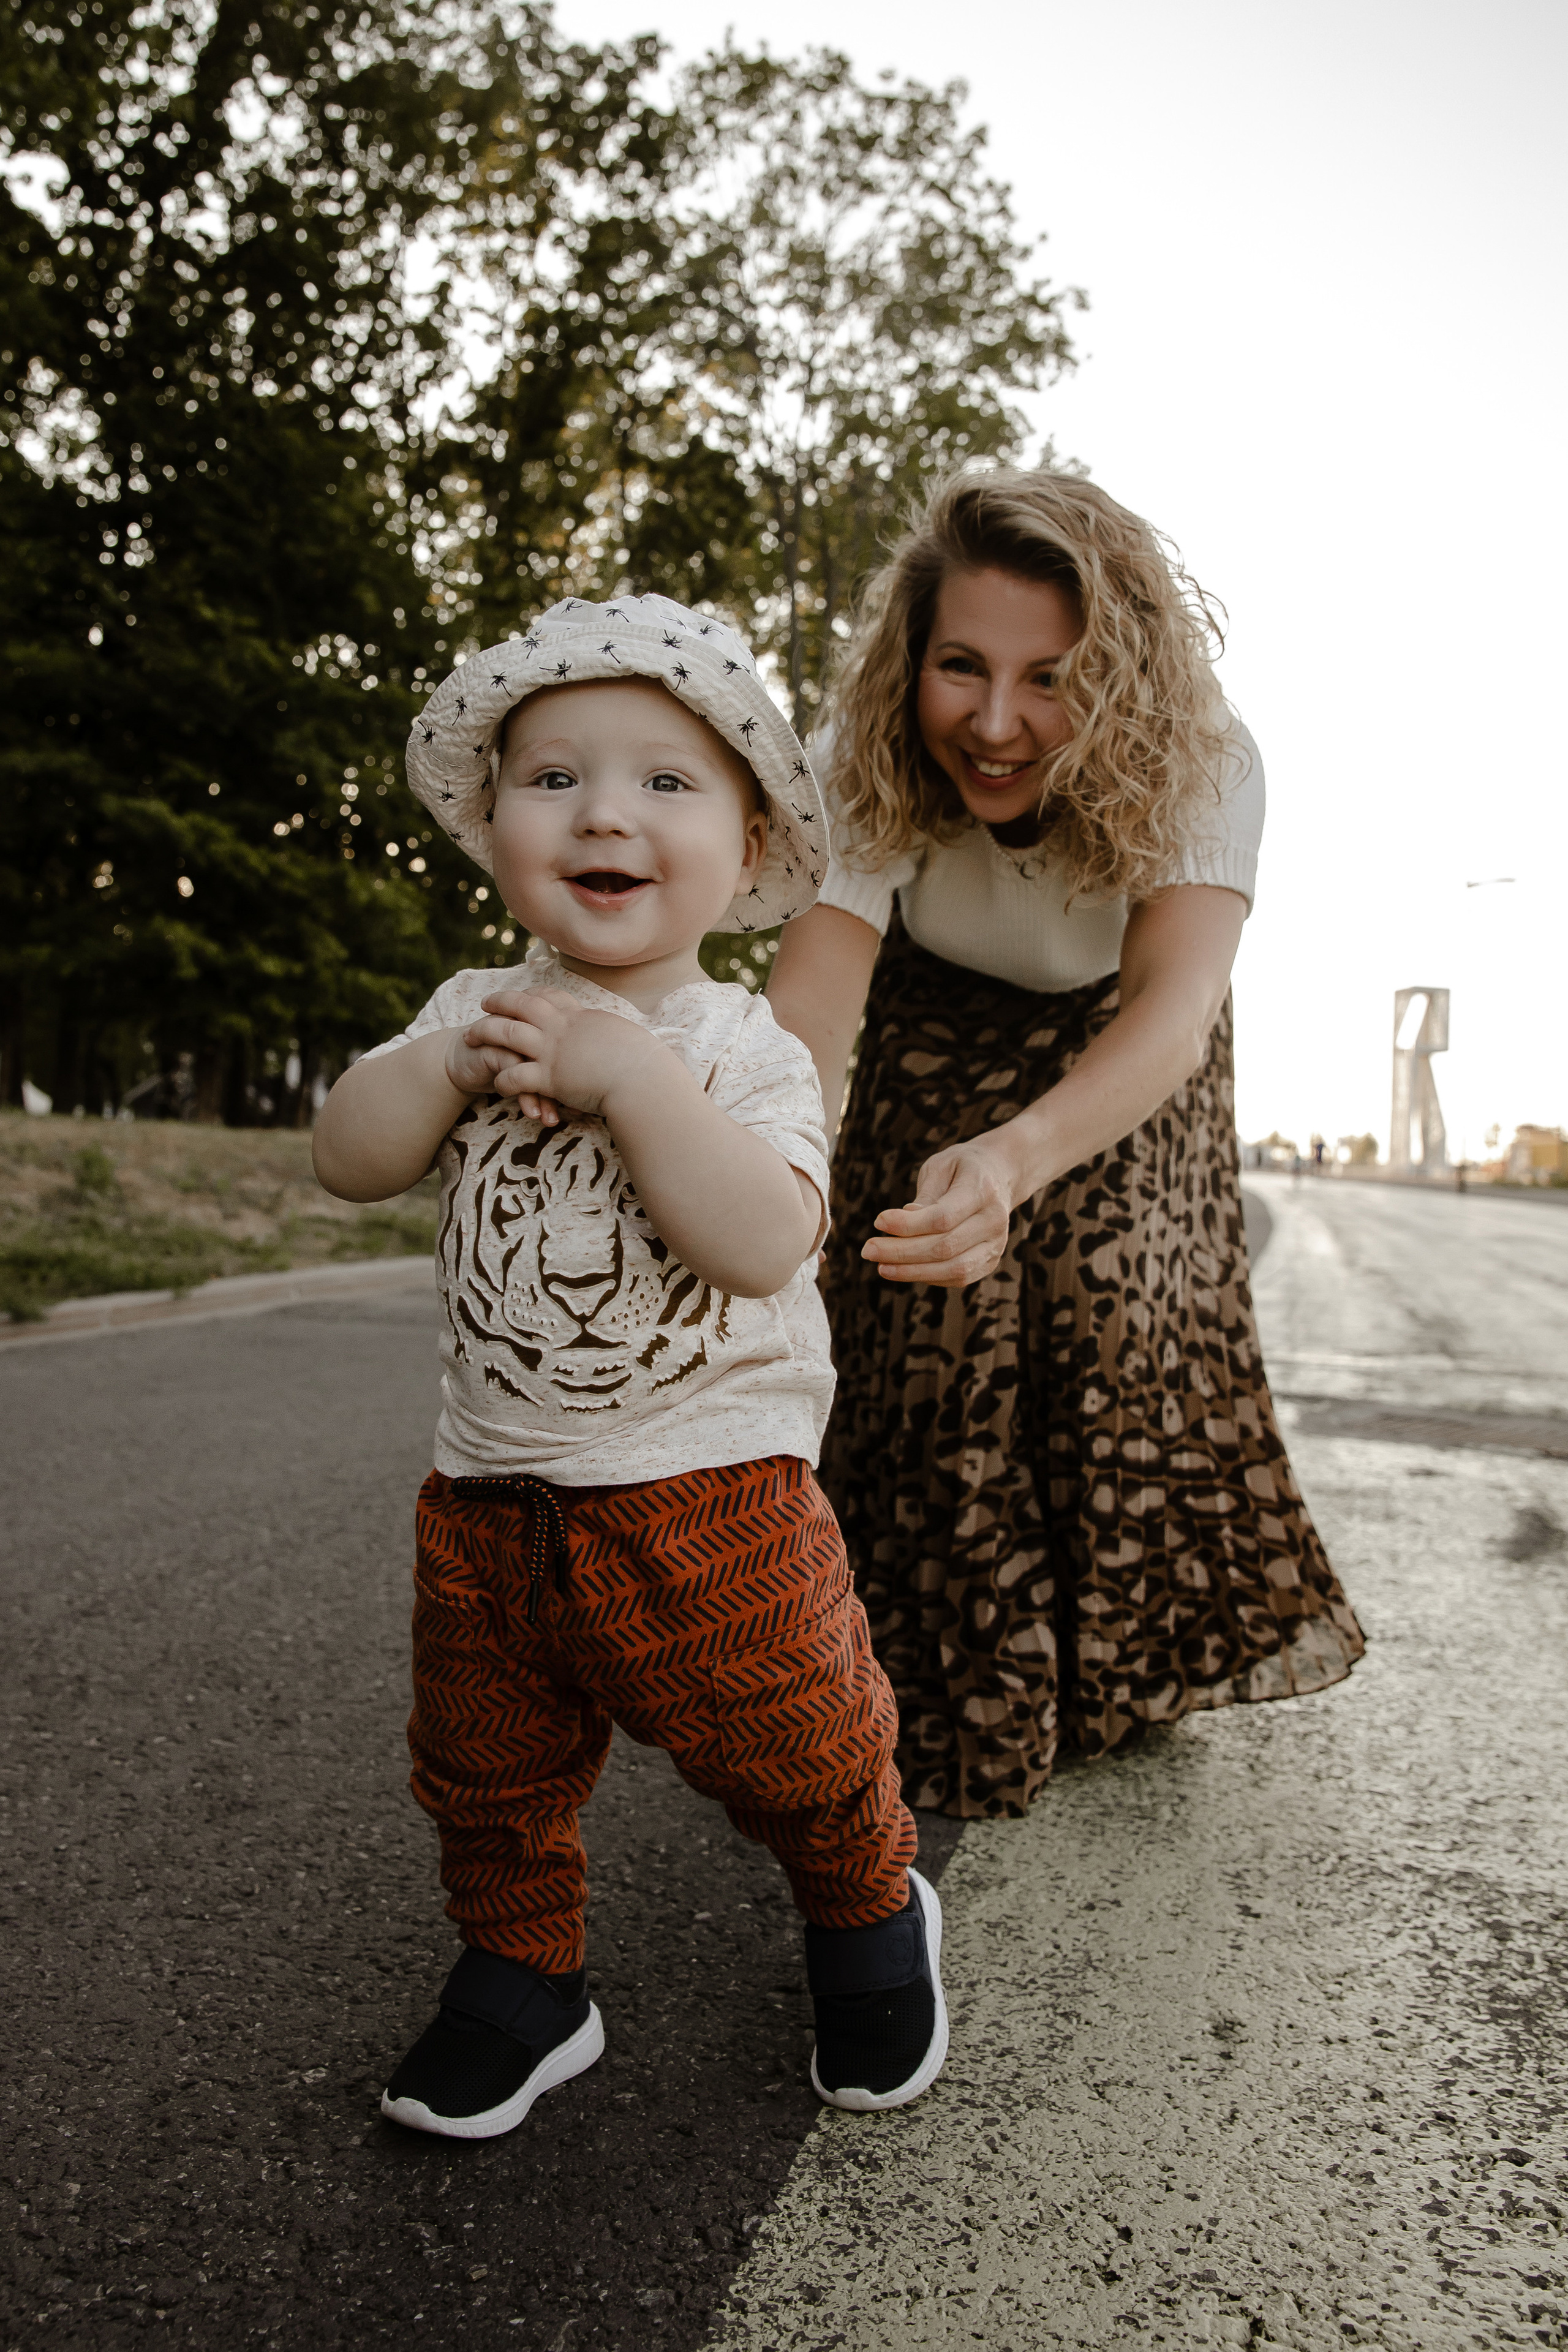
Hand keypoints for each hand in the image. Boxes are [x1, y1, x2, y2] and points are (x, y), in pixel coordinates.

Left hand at [446, 988, 661, 1123]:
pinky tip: (496, 1084)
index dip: (532, 994)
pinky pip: (515, 1075)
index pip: (550, 997)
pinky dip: (502, 1079)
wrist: (643, 1079)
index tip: (521, 995)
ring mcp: (553, 1051)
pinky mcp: (550, 1077)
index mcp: (580, 1017)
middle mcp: (562, 1029)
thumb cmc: (643, 1062)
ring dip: (486, 1033)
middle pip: (521, 1005)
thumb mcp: (624, 1037)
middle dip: (499, 1002)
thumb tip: (616, 1035)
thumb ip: (610, 1034)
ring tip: (469, 1038)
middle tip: (484, 1004)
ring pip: (508, 1033)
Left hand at [861, 1135, 1025, 1288]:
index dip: (908, 1225)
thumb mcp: (941, 1167)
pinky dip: (928, 1276)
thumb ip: (925, 1196)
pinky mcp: (990, 1261)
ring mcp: (996, 1244)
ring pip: (954, 1269)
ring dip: (912, 1272)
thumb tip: (903, 1222)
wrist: (1000, 1175)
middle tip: (868, 1250)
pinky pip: (958, 1278)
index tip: (877, 1221)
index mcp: (982, 1190)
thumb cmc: (962, 1168)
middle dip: (902, 1252)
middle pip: (946, 1247)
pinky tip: (903, 1269)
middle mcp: (994, 1220)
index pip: (943, 1217)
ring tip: (881, 1266)